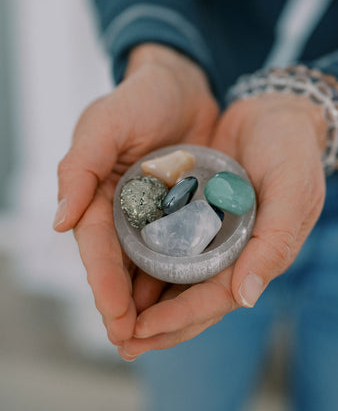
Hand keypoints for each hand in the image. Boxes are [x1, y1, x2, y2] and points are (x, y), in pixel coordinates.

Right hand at [54, 44, 217, 355]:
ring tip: (161, 336)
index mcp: (97, 192)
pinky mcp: (182, 208)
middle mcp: (122, 208)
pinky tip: (191, 298)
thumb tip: (59, 223)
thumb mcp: (106, 122)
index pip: (96, 247)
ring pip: (148, 263)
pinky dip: (180, 273)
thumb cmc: (140, 97)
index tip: (116, 319)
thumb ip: (80, 167)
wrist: (184, 82)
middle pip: (119, 264)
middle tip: (134, 344)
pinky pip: (180, 246)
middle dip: (123, 305)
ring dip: (151, 300)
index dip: (103, 284)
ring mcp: (153, 210)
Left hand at [120, 93, 326, 358]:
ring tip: (116, 318)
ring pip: (180, 277)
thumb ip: (274, 241)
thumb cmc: (292, 148)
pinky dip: (151, 262)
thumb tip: (245, 299)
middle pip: (196, 298)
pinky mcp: (198, 210)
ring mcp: (215, 230)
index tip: (142, 330)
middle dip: (161, 325)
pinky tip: (123, 272)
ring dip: (152, 301)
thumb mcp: (292, 188)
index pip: (218, 296)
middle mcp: (235, 249)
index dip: (182, 317)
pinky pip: (172, 243)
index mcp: (260, 252)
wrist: (277, 109)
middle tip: (122, 343)